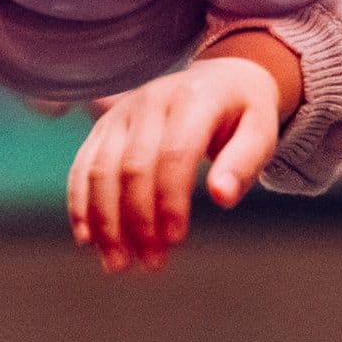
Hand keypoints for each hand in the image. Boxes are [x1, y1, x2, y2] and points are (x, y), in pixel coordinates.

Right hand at [67, 40, 295, 272]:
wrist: (221, 78)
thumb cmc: (243, 114)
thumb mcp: (260, 132)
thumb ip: (244, 163)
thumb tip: (222, 198)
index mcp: (195, 97)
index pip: (175, 152)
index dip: (171, 200)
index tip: (176, 241)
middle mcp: (152, 99)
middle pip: (133, 166)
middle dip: (139, 221)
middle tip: (152, 263)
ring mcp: (123, 110)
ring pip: (101, 169)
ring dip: (106, 221)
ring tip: (119, 263)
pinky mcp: (106, 125)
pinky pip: (84, 165)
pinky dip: (81, 204)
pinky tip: (88, 239)